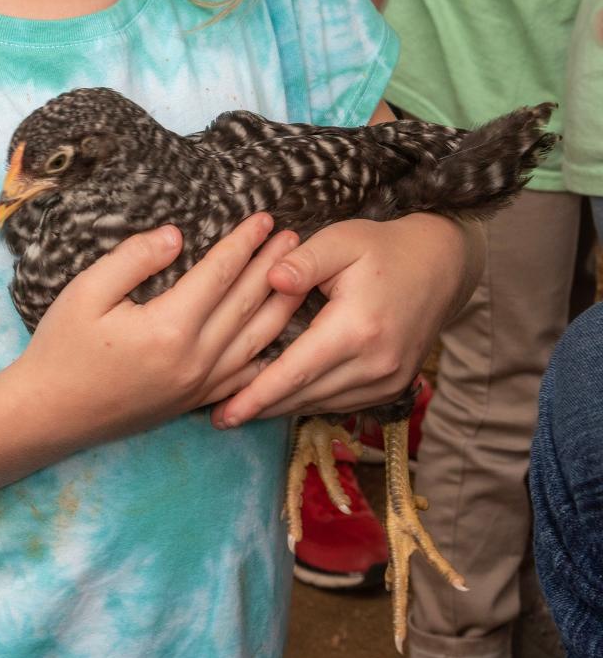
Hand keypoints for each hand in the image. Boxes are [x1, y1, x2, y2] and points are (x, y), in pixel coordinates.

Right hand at [16, 214, 303, 447]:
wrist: (48, 415)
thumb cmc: (61, 348)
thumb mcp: (86, 291)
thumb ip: (133, 259)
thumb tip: (176, 235)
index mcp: (169, 328)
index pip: (219, 275)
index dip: (243, 243)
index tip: (263, 218)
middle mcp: (194, 360)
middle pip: (246, 303)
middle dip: (273, 266)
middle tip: (294, 236)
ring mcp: (198, 386)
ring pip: (255, 340)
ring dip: (280, 304)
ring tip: (298, 277)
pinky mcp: (194, 402)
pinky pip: (244, 376)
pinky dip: (269, 352)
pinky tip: (280, 336)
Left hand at [210, 214, 465, 426]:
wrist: (440, 266)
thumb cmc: (383, 248)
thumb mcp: (342, 239)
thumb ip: (304, 260)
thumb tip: (270, 279)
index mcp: (356, 328)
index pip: (296, 371)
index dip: (256, 394)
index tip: (221, 412)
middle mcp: (375, 364)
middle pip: (305, 396)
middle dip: (260, 408)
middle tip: (218, 417)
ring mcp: (388, 381)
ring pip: (323, 404)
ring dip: (282, 409)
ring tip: (242, 412)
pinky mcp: (393, 387)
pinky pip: (342, 403)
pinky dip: (311, 402)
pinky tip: (284, 400)